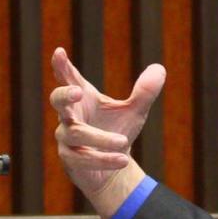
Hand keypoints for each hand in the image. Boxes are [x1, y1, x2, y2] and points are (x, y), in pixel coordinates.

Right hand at [50, 48, 165, 204]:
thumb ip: (144, 92)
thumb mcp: (134, 112)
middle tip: (78, 91)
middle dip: (65, 94)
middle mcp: (70, 115)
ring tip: (123, 141)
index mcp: (83, 98)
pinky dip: (104, 159)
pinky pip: (83, 158)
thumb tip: (160, 69)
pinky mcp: (70, 159)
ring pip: (76, 134)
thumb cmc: (117, 131)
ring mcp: (66, 137)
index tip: (59, 51)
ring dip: (100, 138)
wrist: (113, 167)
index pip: (69, 78)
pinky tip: (122, 160)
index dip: (62, 66)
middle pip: (57, 100)